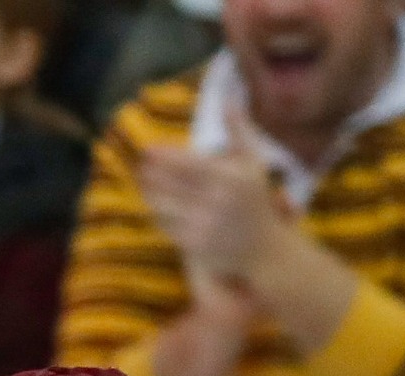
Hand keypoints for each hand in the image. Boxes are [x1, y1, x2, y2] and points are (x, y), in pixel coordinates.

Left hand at [138, 107, 285, 283]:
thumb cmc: (256, 200)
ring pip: (164, 204)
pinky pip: (167, 225)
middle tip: (140, 163)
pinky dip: (158, 213)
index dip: (164, 155)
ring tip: (143, 181)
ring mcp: (204, 224)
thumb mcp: (253, 163)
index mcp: (230, 178)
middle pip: (171, 183)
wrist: (264, 249)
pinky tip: (154, 204)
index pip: (187, 163)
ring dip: (150, 192)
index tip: (148, 148)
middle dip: (151, 172)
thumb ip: (238, 131)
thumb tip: (227, 98)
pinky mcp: (194, 245)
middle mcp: (216, 201)